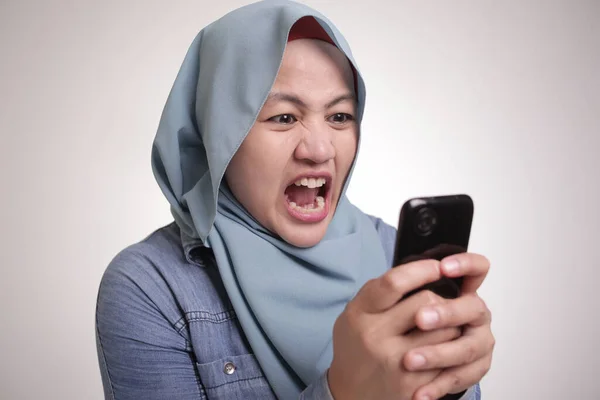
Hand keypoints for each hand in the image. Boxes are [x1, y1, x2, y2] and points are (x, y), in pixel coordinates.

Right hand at [327, 260, 461, 399]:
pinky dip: (450, 350)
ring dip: (449, 324)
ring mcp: (396, 362)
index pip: (394, 282)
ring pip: (445, 329)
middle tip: (438, 303)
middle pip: (426, 302)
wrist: (351, 394)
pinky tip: (441, 349)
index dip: (421, 270)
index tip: (436, 266)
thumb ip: (379, 293)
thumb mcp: (354, 314)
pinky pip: (447, 358)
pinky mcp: (414, 383)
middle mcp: (375, 336)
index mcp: (359, 313)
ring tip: (441, 326)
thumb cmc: (356, 347)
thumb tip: (417, 270)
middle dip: (439, 299)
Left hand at [403, 253, 494, 399]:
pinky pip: (460, 378)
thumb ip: (408, 287)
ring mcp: (478, 341)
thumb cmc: (410, 323)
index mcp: (461, 290)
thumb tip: (396, 278)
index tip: (443, 268)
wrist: (415, 357)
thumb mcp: (403, 300)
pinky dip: (437, 386)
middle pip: (471, 308)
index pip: (476, 269)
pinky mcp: (475, 368)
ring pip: (466, 347)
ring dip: (437, 354)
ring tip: (409, 360)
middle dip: (446, 313)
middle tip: (420, 319)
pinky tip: (418, 392)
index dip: (466, 265)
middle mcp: (474, 314)